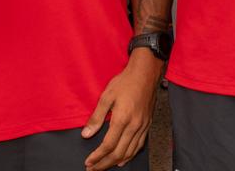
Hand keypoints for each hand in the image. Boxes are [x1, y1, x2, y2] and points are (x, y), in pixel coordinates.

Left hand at [81, 49, 159, 169]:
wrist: (146, 73)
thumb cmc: (126, 82)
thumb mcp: (106, 96)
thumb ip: (96, 117)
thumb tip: (86, 134)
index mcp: (122, 119)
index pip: (108, 145)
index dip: (97, 156)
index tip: (88, 162)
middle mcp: (134, 125)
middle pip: (119, 153)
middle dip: (104, 163)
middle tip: (93, 169)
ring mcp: (143, 126)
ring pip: (130, 151)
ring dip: (116, 161)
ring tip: (105, 166)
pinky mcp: (148, 124)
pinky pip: (140, 144)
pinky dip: (131, 155)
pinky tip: (124, 158)